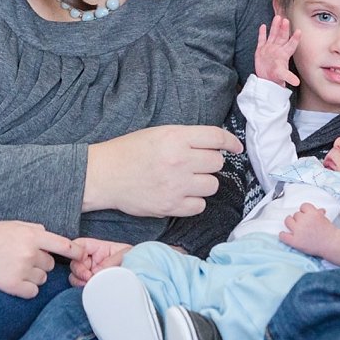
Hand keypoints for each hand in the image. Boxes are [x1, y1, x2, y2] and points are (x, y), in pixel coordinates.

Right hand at [0, 221, 81, 298]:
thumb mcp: (11, 224)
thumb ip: (33, 228)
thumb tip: (49, 234)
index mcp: (31, 235)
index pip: (62, 244)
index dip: (75, 251)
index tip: (82, 255)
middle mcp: (29, 252)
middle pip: (50, 264)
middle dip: (41, 263)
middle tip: (23, 259)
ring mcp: (21, 270)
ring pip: (42, 279)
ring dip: (34, 276)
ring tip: (15, 269)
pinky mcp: (13, 286)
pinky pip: (32, 291)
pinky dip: (26, 289)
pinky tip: (14, 281)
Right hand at [69, 238, 132, 286]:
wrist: (145, 276)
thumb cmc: (136, 259)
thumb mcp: (126, 254)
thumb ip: (111, 261)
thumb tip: (95, 272)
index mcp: (99, 248)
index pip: (80, 244)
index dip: (76, 249)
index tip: (81, 258)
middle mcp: (92, 260)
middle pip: (75, 262)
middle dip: (79, 270)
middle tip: (88, 277)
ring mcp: (92, 273)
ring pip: (75, 276)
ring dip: (79, 281)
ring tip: (90, 284)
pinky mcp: (94, 285)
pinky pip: (82, 287)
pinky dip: (83, 289)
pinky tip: (91, 291)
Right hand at [85, 125, 242, 216]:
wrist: (104, 175)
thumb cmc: (128, 152)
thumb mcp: (158, 133)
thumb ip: (185, 138)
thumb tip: (214, 146)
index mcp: (175, 137)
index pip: (216, 138)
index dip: (231, 143)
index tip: (236, 147)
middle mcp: (179, 160)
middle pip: (217, 164)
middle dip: (209, 163)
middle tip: (195, 164)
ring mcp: (176, 185)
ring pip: (212, 186)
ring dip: (203, 183)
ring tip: (186, 180)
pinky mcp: (170, 206)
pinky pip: (199, 206)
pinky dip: (193, 201)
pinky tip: (181, 194)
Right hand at [255, 16, 300, 87]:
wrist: (266, 79)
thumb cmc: (275, 78)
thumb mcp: (282, 77)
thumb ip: (288, 77)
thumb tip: (296, 82)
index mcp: (284, 55)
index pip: (291, 45)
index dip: (295, 39)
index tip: (299, 31)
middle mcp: (278, 49)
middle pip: (282, 37)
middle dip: (284, 28)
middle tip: (285, 20)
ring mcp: (269, 48)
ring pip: (273, 35)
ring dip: (275, 27)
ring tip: (277, 18)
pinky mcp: (261, 50)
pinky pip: (262, 39)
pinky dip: (262, 33)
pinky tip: (263, 26)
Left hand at [280, 203, 339, 265]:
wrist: (332, 244)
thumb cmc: (329, 232)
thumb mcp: (324, 219)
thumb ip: (318, 213)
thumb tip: (318, 210)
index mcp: (312, 213)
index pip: (303, 206)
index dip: (305, 210)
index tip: (306, 215)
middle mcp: (304, 221)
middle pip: (296, 214)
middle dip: (299, 218)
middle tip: (304, 224)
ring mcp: (298, 231)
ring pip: (288, 221)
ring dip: (290, 222)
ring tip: (294, 226)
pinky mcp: (295, 241)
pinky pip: (283, 236)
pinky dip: (282, 235)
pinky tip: (284, 234)